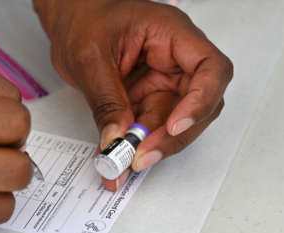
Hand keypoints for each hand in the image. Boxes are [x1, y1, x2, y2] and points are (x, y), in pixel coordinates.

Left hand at [34, 0, 232, 189]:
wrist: (72, 22)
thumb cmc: (84, 20)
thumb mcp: (89, 57)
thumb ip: (106, 100)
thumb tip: (117, 137)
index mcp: (172, 34)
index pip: (211, 69)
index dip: (201, 101)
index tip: (175, 126)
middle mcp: (175, 60)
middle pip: (197, 104)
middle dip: (172, 135)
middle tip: (141, 156)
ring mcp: (163, 81)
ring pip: (174, 122)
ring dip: (152, 145)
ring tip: (124, 160)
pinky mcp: (149, 98)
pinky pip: (151, 126)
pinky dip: (137, 144)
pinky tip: (121, 155)